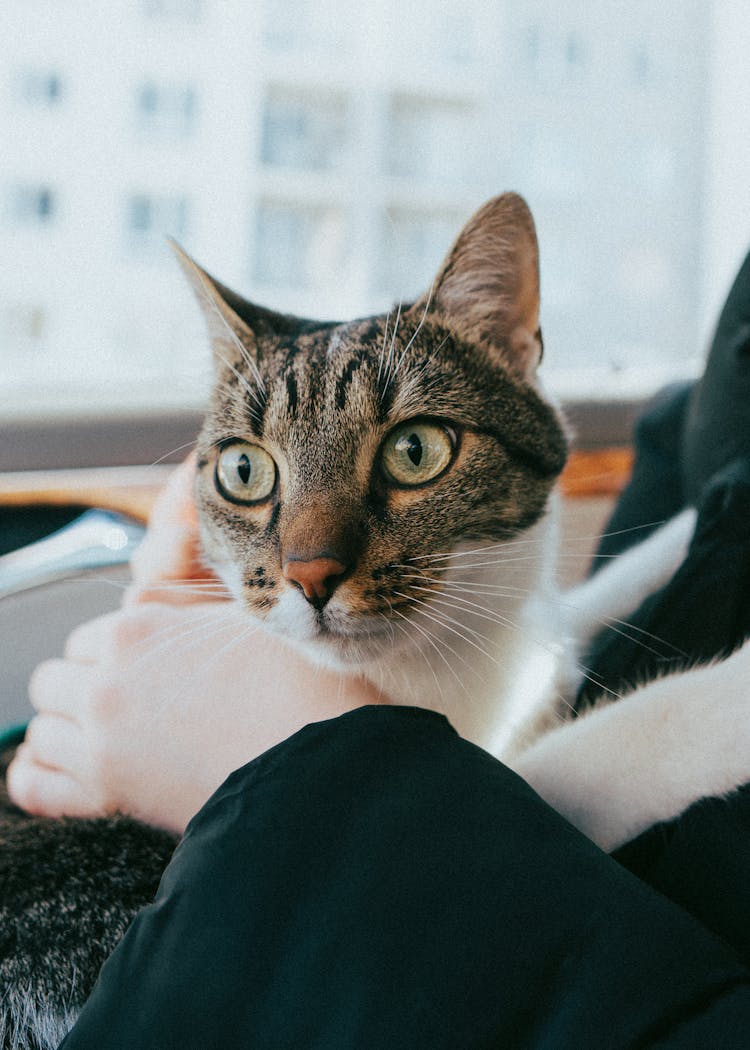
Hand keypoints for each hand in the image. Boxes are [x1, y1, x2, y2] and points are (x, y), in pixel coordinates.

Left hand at [7, 458, 383, 832]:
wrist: (316, 766)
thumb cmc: (295, 693)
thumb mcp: (249, 623)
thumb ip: (189, 604)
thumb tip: (161, 576)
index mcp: (137, 630)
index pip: (91, 637)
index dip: (116, 654)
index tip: (141, 670)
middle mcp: (107, 680)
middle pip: (54, 679)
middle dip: (82, 687)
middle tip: (123, 703)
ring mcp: (99, 739)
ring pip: (41, 729)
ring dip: (64, 729)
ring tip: (100, 739)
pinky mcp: (105, 794)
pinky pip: (34, 786)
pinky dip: (37, 779)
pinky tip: (54, 773)